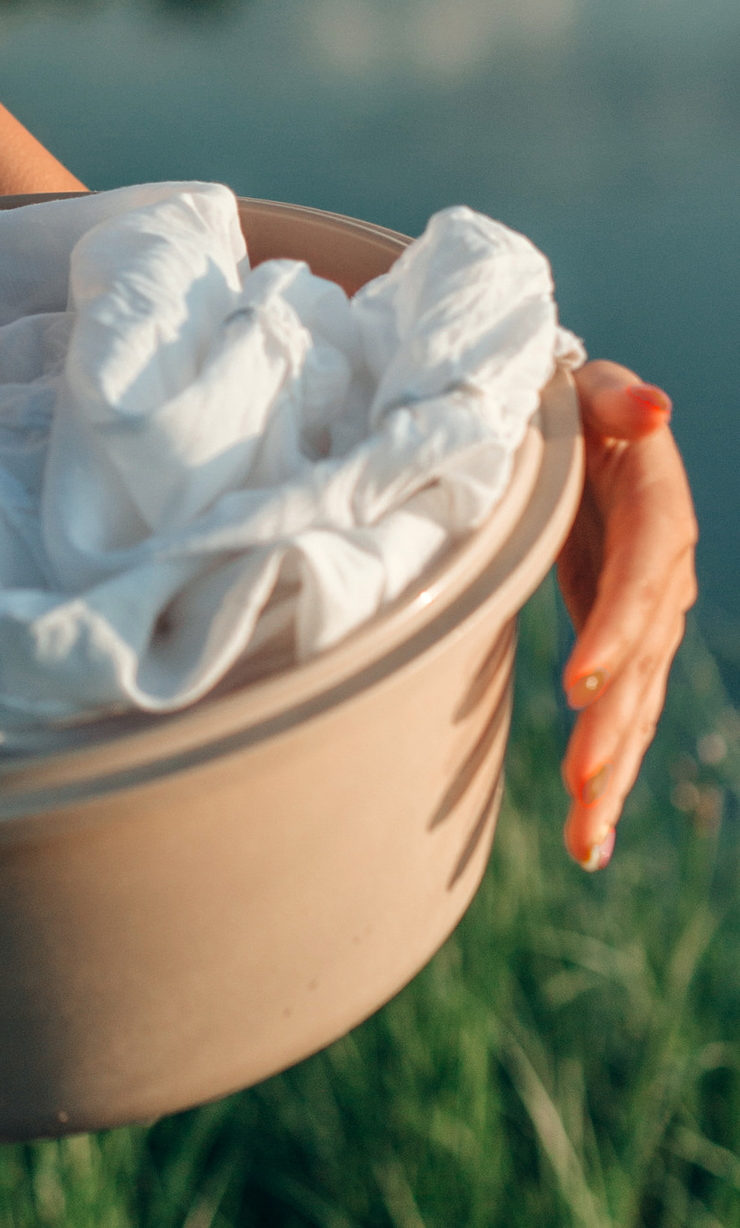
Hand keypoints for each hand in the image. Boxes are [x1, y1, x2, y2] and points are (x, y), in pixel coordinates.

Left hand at [556, 362, 699, 869]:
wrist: (570, 422)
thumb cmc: (564, 398)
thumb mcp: (584, 387)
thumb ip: (614, 398)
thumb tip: (651, 408)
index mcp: (656, 507)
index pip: (643, 572)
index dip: (619, 626)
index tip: (581, 678)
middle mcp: (662, 572)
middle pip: (646, 658)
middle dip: (615, 724)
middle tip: (581, 782)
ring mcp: (647, 617)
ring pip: (638, 704)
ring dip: (614, 773)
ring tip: (587, 840)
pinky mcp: (621, 647)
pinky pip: (621, 716)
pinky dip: (609, 776)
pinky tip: (591, 839)